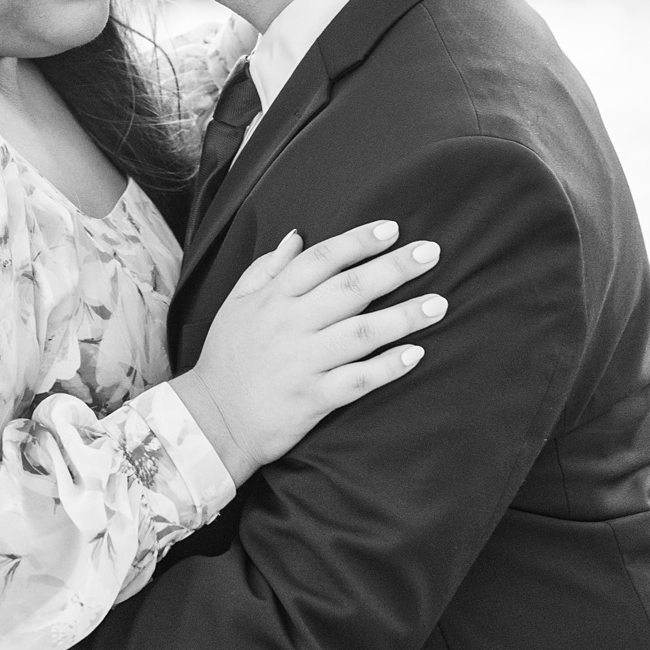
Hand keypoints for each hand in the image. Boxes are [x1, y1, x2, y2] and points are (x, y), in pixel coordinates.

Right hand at [174, 220, 446, 480]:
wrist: (209, 421)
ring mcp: (302, 363)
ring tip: (439, 304)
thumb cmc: (226, 358)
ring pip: (360, 333)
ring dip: (403, 317)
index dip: (357, 241)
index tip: (392, 228)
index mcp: (273, 298)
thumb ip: (267, 267)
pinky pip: (356, 381)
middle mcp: (290, 325)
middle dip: (394, 268)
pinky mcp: (312, 399)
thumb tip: (298, 234)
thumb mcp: (236, 304)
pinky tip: (415, 354)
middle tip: (431, 252)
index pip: (321, 259)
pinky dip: (386, 368)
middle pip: (349, 289)